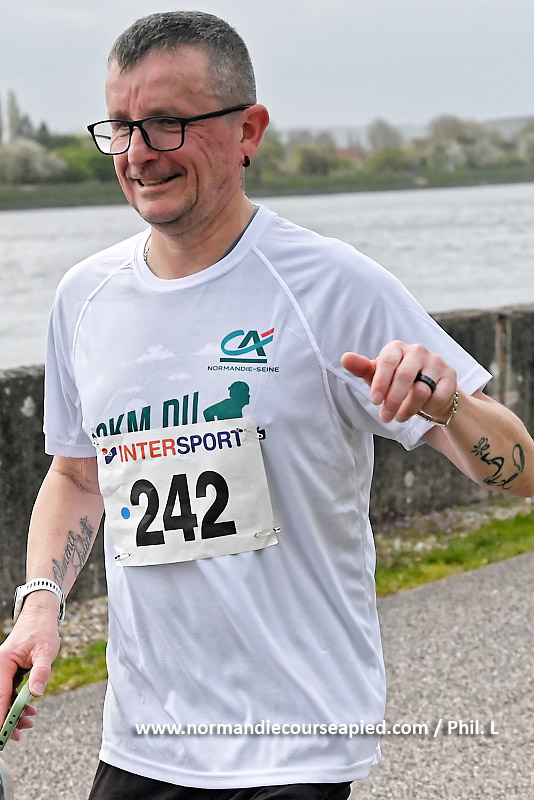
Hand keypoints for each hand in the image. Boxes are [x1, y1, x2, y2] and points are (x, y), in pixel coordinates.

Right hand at [0, 604, 59, 740]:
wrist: (40, 618)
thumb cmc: (42, 631)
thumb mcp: (46, 651)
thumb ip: (41, 671)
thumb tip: (36, 693)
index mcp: (4, 662)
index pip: (1, 695)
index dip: (2, 716)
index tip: (4, 734)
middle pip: (0, 699)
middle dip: (8, 718)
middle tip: (19, 735)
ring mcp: (2, 670)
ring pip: (4, 698)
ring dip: (14, 713)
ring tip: (30, 723)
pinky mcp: (8, 673)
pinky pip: (9, 692)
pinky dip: (17, 703)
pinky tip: (29, 711)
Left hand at [341, 341, 456, 422]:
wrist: (429, 391)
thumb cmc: (397, 383)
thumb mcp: (378, 377)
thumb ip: (362, 368)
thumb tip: (345, 358)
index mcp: (397, 348)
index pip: (387, 361)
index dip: (380, 383)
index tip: (374, 401)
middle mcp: (418, 350)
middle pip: (404, 376)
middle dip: (392, 400)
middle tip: (385, 417)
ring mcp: (436, 362)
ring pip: (421, 389)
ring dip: (408, 409)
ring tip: (400, 417)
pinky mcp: (450, 376)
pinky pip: (438, 396)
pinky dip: (428, 408)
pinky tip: (422, 411)